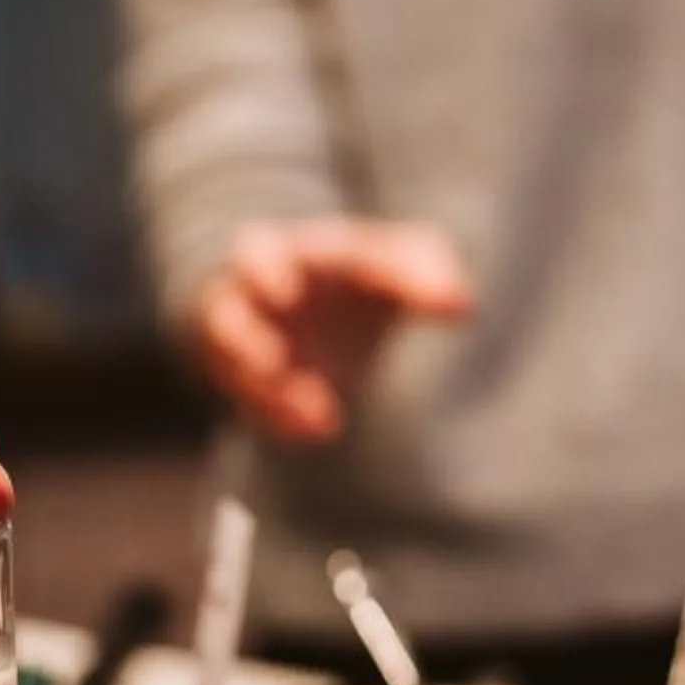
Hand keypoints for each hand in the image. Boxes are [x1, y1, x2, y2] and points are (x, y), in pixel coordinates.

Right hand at [188, 218, 471, 441]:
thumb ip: (428, 273)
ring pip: (237, 373)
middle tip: (273, 362)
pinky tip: (322, 430)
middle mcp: (253, 304)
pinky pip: (255, 409)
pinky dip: (282, 421)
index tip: (285, 293)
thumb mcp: (400, 258)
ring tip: (323, 414)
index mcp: (285, 256)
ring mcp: (247, 349)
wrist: (319, 307)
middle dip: (242, 337)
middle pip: (225, 315)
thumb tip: (459, 306)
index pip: (262, 254)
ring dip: (270, 394)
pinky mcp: (253, 391)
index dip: (266, 270)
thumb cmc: (362, 271)